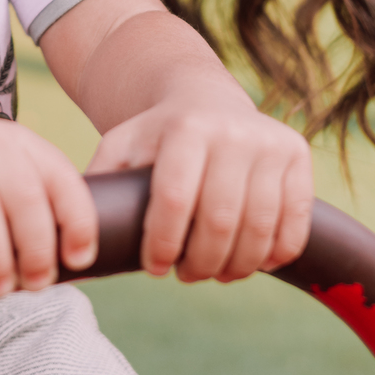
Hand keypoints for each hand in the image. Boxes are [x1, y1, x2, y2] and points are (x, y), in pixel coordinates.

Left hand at [87, 86, 312, 283]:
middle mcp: (233, 132)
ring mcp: (271, 143)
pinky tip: (253, 263)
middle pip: (220, 221)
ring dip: (236, 266)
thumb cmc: (157, 136)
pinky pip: (294, 223)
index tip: (153, 268)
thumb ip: (101, 185)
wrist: (206, 98)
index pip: (175, 200)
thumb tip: (75, 242)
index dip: (163, 244)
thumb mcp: (122, 146)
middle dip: (200, 263)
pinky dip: (275, 254)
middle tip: (186, 276)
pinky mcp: (298, 156)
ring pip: (259, 228)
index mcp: (185, 128)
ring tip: (215, 273)